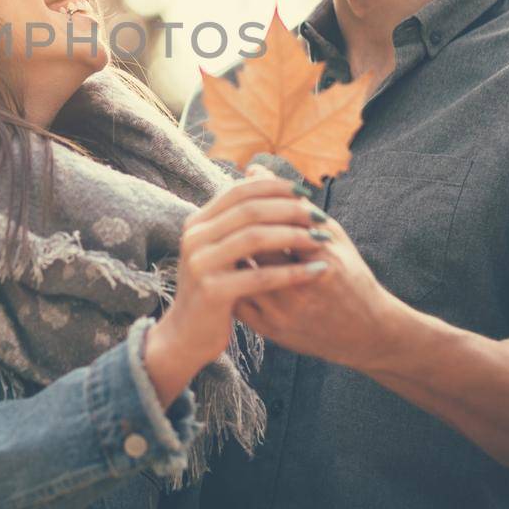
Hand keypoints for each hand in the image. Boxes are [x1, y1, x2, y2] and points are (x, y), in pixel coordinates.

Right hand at [144, 169, 330, 404]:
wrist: (186, 335)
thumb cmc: (214, 290)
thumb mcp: (222, 249)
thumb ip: (239, 219)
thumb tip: (261, 172)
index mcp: (198, 222)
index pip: (239, 190)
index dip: (274, 187)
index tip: (305, 192)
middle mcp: (194, 237)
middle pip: (249, 210)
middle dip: (289, 210)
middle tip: (319, 216)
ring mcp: (200, 263)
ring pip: (255, 237)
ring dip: (294, 236)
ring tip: (322, 239)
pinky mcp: (212, 291)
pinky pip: (260, 276)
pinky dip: (292, 272)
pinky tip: (317, 271)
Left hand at [232, 203, 410, 372]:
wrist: (366, 333)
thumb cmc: (350, 275)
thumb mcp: (331, 235)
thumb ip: (293, 203)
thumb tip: (254, 169)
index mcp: (321, 260)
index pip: (274, 225)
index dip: (254, 210)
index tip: (244, 201)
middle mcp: (300, 289)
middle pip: (253, 249)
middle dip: (239, 231)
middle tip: (230, 219)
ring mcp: (283, 313)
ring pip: (239, 275)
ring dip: (230, 255)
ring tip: (228, 241)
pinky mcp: (270, 331)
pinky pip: (236, 301)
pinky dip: (231, 282)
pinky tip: (232, 269)